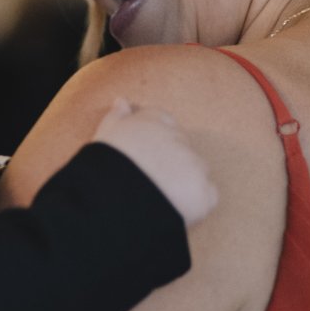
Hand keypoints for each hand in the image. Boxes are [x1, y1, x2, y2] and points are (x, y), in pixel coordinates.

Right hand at [91, 98, 218, 226]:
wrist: (116, 199)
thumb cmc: (104, 166)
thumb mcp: (104, 136)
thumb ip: (116, 117)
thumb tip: (122, 102)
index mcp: (152, 120)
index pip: (160, 119)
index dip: (151, 139)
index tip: (141, 155)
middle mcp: (178, 137)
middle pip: (178, 146)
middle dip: (167, 160)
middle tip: (147, 180)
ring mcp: (194, 164)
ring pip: (194, 170)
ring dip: (181, 180)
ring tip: (157, 197)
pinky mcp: (204, 192)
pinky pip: (205, 195)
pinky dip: (193, 202)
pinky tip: (172, 208)